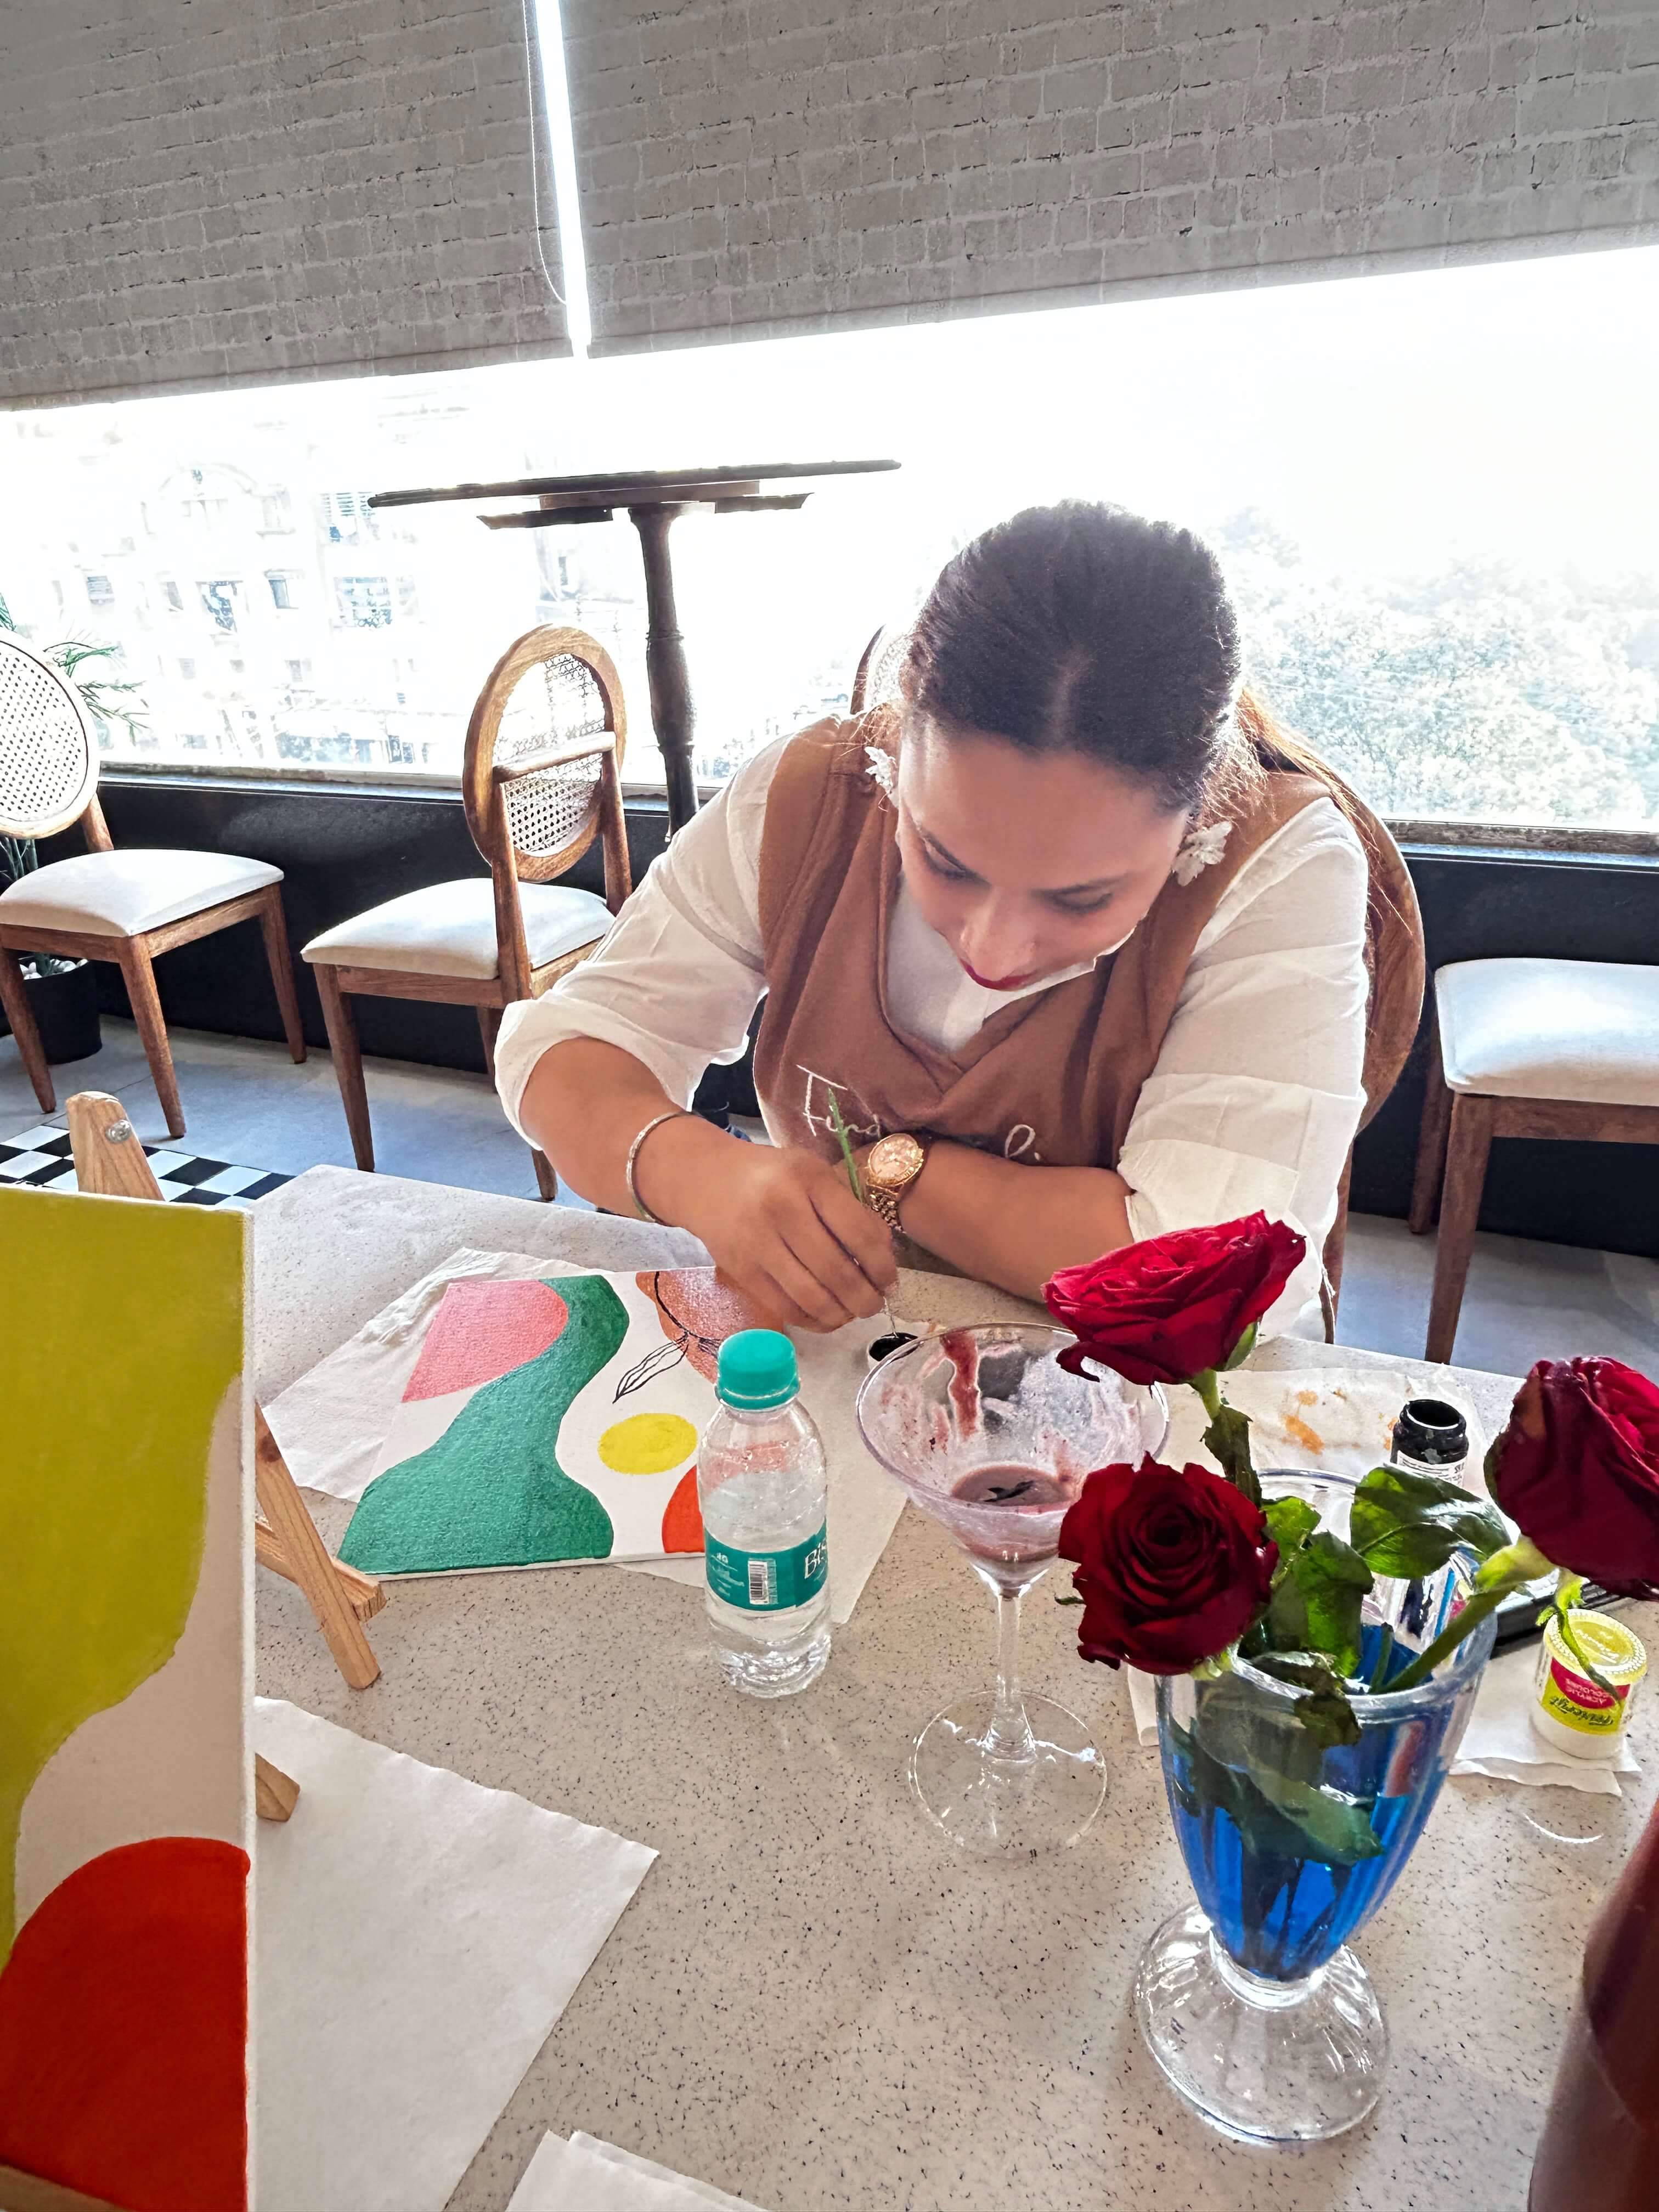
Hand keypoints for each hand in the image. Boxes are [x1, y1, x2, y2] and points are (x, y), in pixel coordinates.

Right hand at [649, 1131, 896, 1333]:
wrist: (705, 1179)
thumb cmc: (771, 1175)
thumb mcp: (814, 1174)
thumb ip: (852, 1209)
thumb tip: (885, 1254)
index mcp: (808, 1179)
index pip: (857, 1233)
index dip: (882, 1267)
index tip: (891, 1282)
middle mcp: (782, 1209)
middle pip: (836, 1271)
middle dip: (865, 1299)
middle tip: (875, 1305)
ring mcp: (757, 1243)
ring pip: (811, 1297)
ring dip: (841, 1315)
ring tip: (853, 1313)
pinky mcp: (740, 1270)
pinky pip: (784, 1307)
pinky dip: (812, 1320)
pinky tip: (826, 1316)